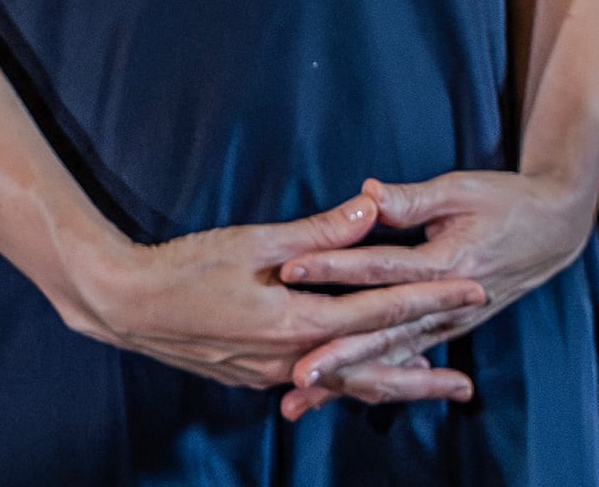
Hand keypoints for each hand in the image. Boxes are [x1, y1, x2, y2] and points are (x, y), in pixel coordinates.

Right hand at [56, 195, 481, 407]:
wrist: (126, 306)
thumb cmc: (186, 266)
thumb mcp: (254, 240)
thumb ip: (317, 232)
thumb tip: (370, 209)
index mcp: (292, 322)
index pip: (379, 312)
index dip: (430, 301)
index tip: (472, 292)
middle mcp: (287, 359)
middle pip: (370, 369)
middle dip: (422, 374)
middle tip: (467, 384)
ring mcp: (270, 372)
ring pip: (345, 384)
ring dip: (390, 384)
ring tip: (433, 389)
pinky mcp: (255, 373)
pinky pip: (317, 382)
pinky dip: (350, 382)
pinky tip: (369, 378)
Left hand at [273, 169, 595, 413]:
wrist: (555, 230)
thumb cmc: (507, 201)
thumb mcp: (462, 189)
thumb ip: (412, 199)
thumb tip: (367, 194)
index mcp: (448, 263)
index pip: (381, 266)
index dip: (335, 266)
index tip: (291, 268)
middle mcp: (447, 304)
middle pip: (384, 330)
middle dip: (338, 352)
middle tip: (297, 370)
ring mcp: (450, 323)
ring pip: (391, 355)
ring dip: (349, 375)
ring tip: (305, 393)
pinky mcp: (449, 331)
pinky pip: (406, 358)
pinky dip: (374, 377)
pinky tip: (341, 393)